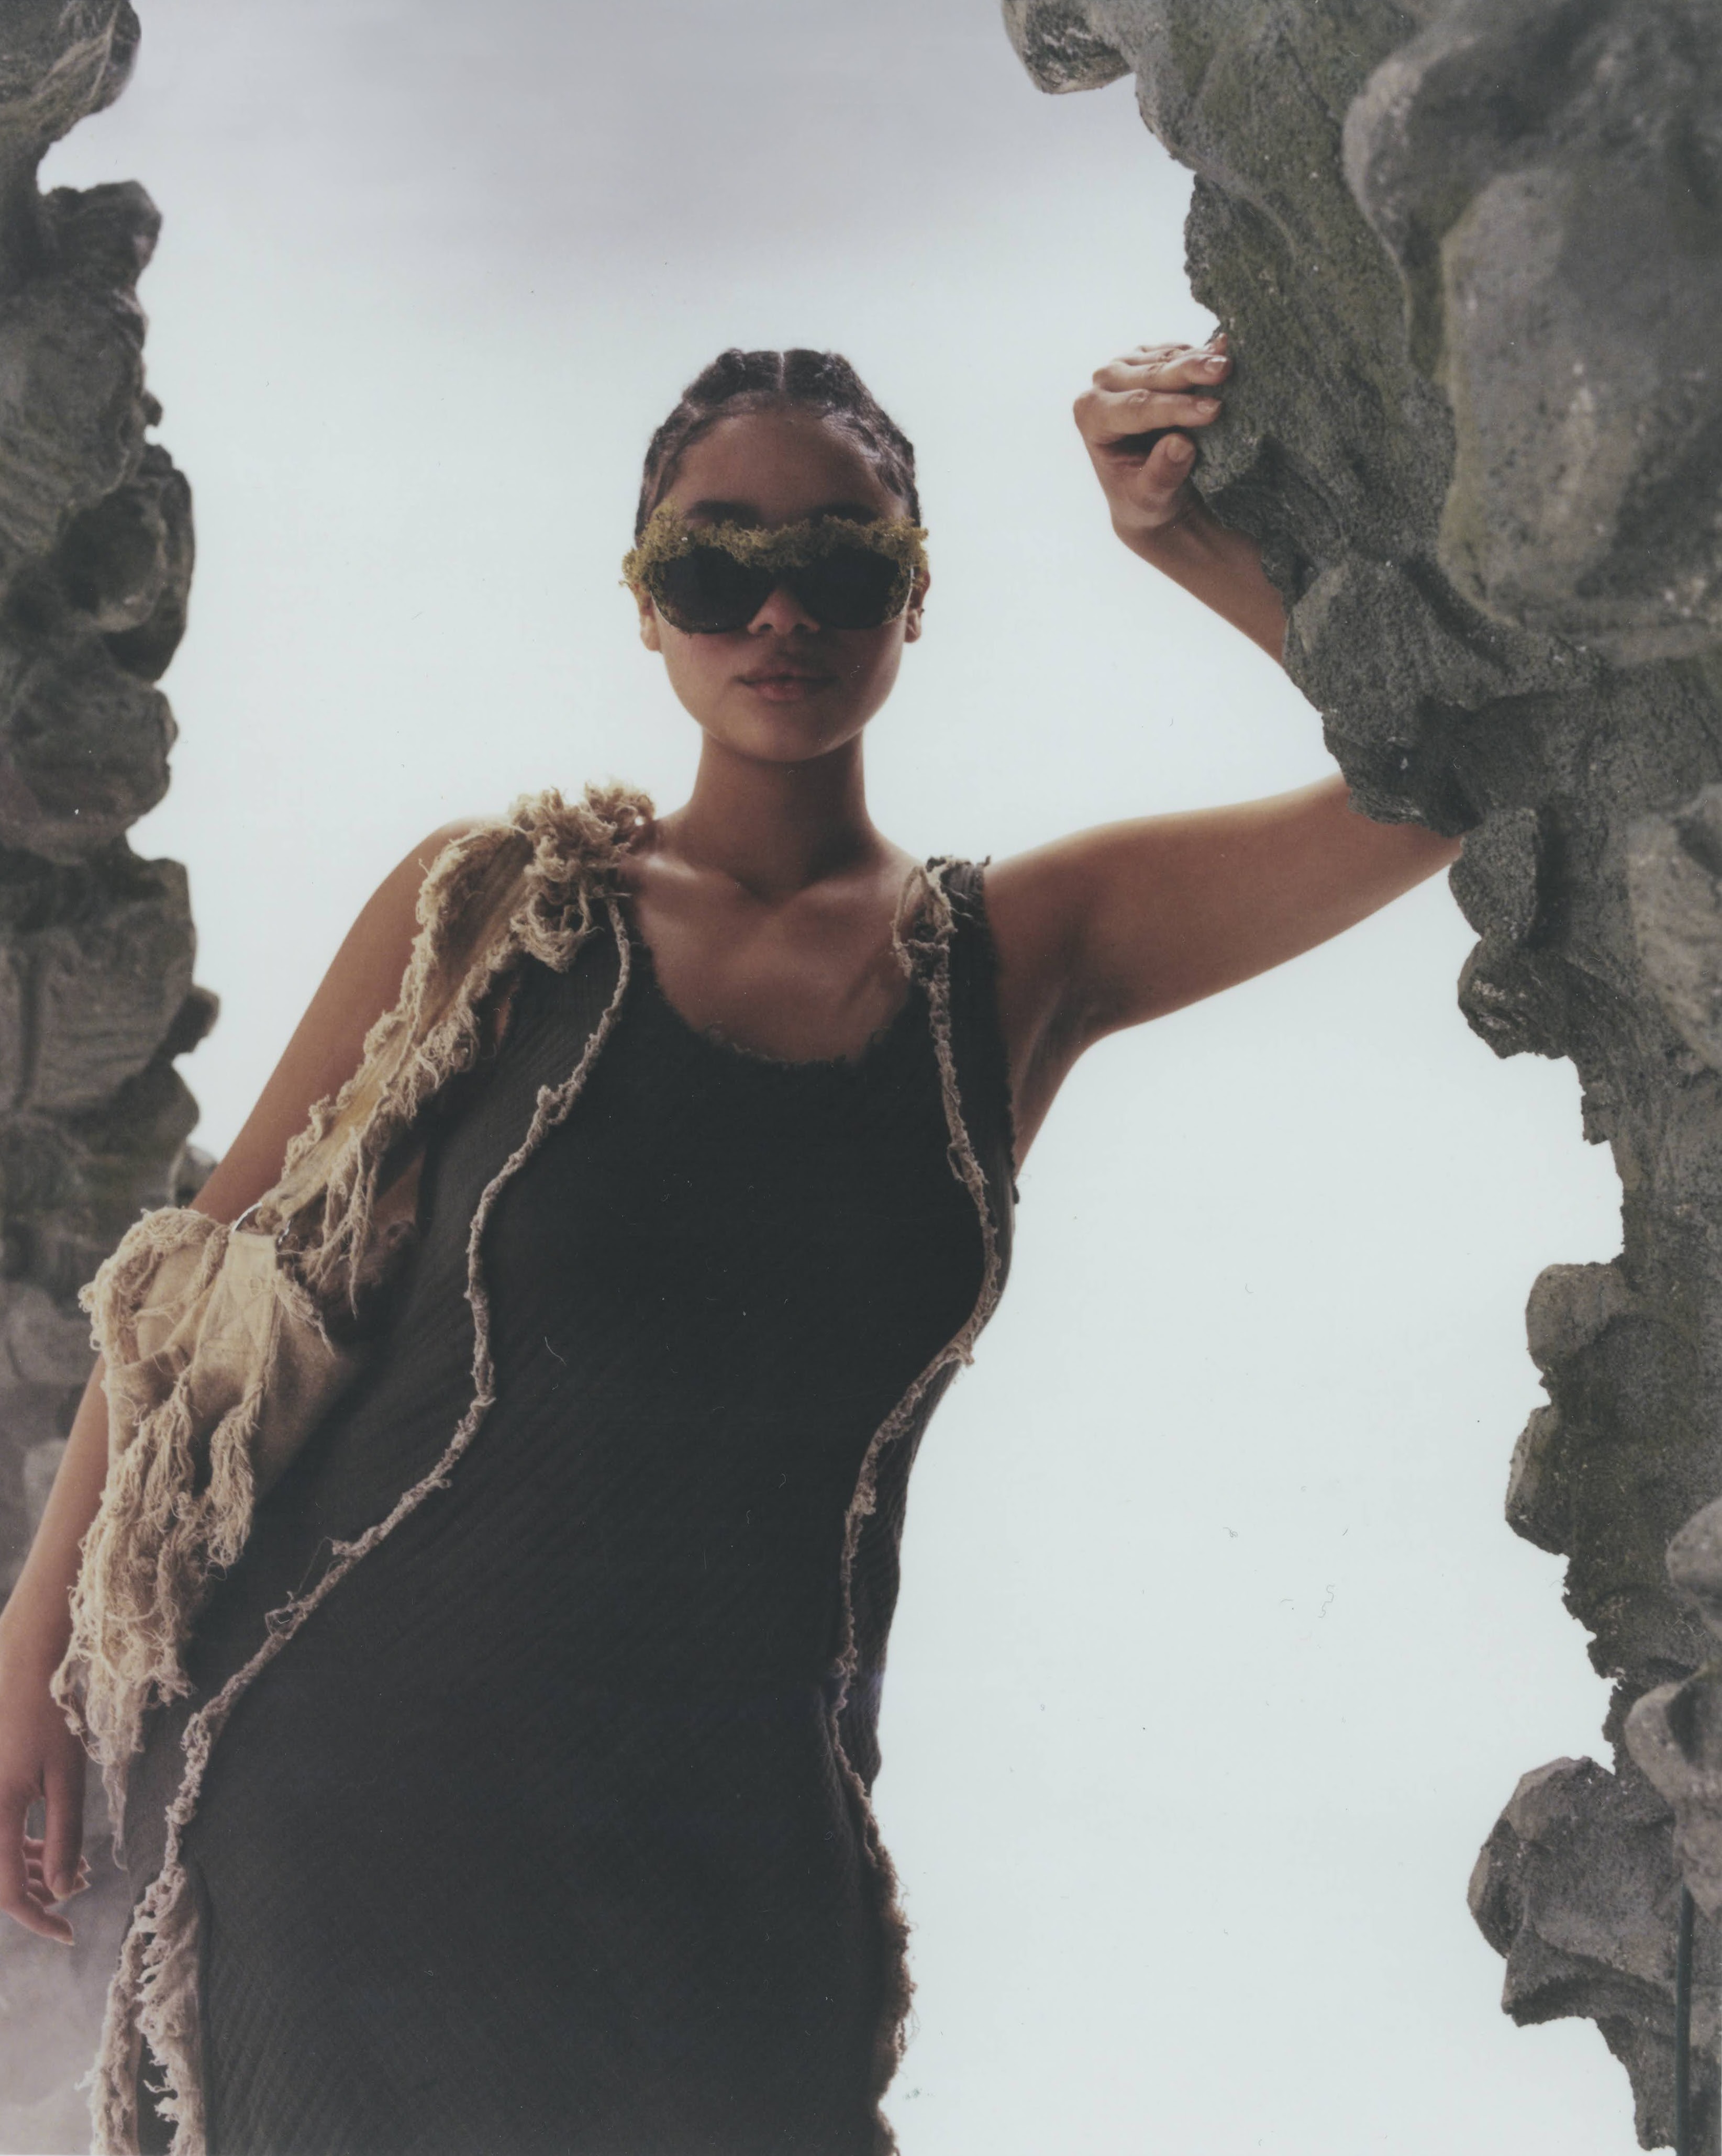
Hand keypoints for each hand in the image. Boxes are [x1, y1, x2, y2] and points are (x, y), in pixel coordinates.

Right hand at [0, 1651, 90, 1942]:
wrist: (25, 1661)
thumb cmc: (49, 1713)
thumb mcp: (66, 1776)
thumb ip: (63, 1835)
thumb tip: (63, 1888)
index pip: (6, 1893)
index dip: (37, 1919)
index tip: (68, 1934)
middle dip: (37, 1894)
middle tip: (80, 1889)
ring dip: (31, 1869)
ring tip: (77, 1870)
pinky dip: (22, 1844)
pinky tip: (53, 1842)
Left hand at [1073, 333, 1230, 553]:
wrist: (1150, 488)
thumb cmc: (1145, 497)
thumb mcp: (1151, 498)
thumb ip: (1161, 475)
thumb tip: (1181, 445)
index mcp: (1092, 417)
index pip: (1137, 408)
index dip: (1176, 408)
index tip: (1213, 411)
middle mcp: (1102, 385)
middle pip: (1151, 374)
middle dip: (1190, 372)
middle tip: (1225, 370)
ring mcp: (1124, 366)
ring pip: (1166, 357)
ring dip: (1200, 358)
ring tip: (1231, 363)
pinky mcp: (1149, 356)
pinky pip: (1178, 350)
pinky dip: (1202, 353)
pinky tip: (1224, 352)